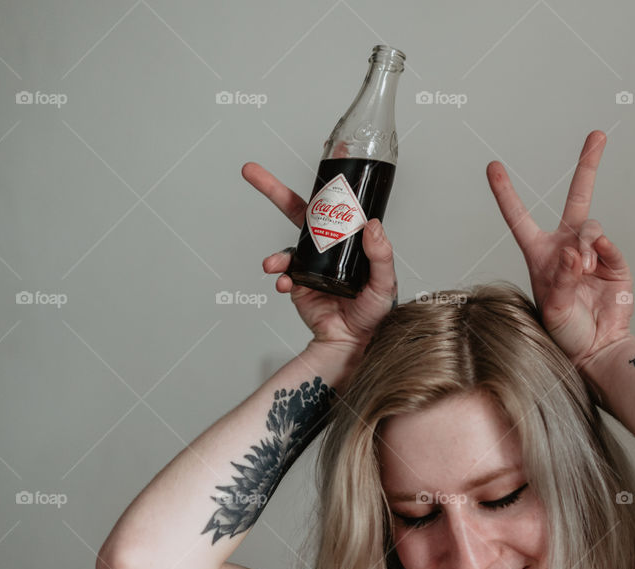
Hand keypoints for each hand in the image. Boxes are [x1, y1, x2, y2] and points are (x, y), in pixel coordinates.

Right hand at [242, 162, 397, 352]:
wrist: (355, 343)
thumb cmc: (374, 313)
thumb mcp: (384, 282)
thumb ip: (380, 255)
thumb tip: (372, 225)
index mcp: (347, 241)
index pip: (334, 208)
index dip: (325, 185)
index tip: (324, 158)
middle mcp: (325, 248)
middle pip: (297, 213)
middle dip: (272, 190)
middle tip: (250, 172)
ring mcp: (309, 265)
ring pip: (286, 248)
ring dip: (276, 254)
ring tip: (272, 265)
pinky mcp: (297, 285)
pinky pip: (284, 276)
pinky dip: (279, 277)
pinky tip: (282, 282)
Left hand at [485, 131, 633, 369]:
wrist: (597, 348)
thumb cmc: (566, 332)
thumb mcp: (553, 308)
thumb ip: (562, 278)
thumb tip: (575, 252)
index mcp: (540, 254)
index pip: (519, 217)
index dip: (506, 192)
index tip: (493, 166)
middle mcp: (566, 246)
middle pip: (578, 196)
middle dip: (588, 164)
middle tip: (597, 135)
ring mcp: (592, 251)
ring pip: (589, 226)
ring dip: (584, 244)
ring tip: (581, 270)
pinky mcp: (614, 261)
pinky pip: (607, 242)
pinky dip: (601, 251)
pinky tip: (595, 266)